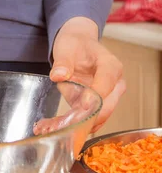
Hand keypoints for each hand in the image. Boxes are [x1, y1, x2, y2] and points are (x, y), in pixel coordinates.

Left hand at [49, 17, 125, 132]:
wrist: (78, 46)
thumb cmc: (76, 45)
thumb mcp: (66, 48)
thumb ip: (63, 62)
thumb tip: (59, 75)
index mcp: (111, 66)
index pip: (106, 83)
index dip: (95, 96)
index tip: (82, 105)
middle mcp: (115, 84)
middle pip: (107, 106)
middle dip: (87, 117)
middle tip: (65, 124)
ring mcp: (109, 97)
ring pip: (100, 117)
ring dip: (81, 124)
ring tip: (57, 127)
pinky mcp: (98, 106)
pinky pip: (90, 119)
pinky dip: (76, 125)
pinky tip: (58, 126)